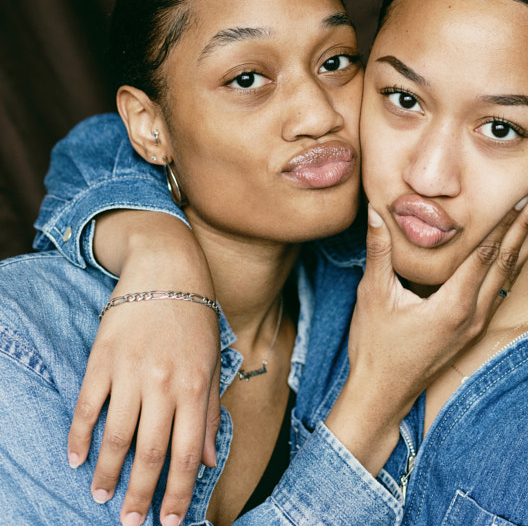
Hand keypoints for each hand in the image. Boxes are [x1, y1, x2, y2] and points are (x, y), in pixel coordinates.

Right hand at [68, 212, 220, 525]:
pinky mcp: (103, 357)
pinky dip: (80, 436)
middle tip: (131, 522)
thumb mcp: (212, 361)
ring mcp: (131, 369)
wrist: (166, 266)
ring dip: (107, 473)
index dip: (179, 492)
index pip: (188, 453)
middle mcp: (164, 381)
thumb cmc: (194, 316)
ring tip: (102, 497)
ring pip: (116, 436)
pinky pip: (88, 405)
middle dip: (140, 494)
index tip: (170, 521)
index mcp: (195, 385)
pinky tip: (78, 458)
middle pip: (151, 452)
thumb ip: (209, 411)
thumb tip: (210, 461)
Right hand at [325, 188, 527, 473]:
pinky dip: (514, 264)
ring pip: (509, 276)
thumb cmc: (374, 346)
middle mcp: (473, 315)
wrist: (381, 395)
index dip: (506, 220)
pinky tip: (522, 251)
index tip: (524, 194)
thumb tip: (376, 212)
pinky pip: (500, 289)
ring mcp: (476, 324)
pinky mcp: (473, 330)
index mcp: (453, 304)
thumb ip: (379, 251)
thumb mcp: (373, 294)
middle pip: (507, 261)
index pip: (486, 253)